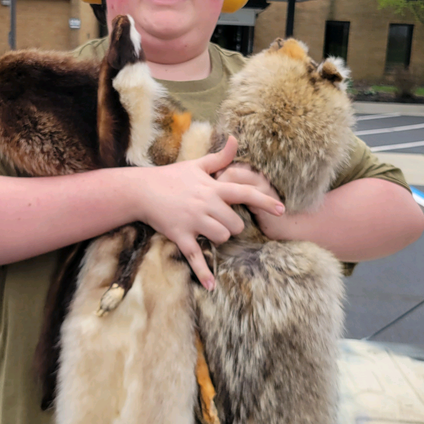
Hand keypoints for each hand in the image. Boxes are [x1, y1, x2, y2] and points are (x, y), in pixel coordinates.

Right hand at [133, 136, 283, 289]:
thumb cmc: (171, 177)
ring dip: (220, 238)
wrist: (142, 190)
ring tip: (210, 231)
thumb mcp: (196, 165)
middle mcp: (206, 204)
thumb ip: (220, 157)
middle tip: (223, 221)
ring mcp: (194, 221)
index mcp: (213, 188)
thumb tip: (236, 139)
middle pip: (236, 224)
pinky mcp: (181, 235)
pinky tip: (211, 285)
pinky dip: (203, 272)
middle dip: (234, 226)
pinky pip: (196, 256)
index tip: (281, 209)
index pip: (245, 193)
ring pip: (222, 237)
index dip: (265, 201)